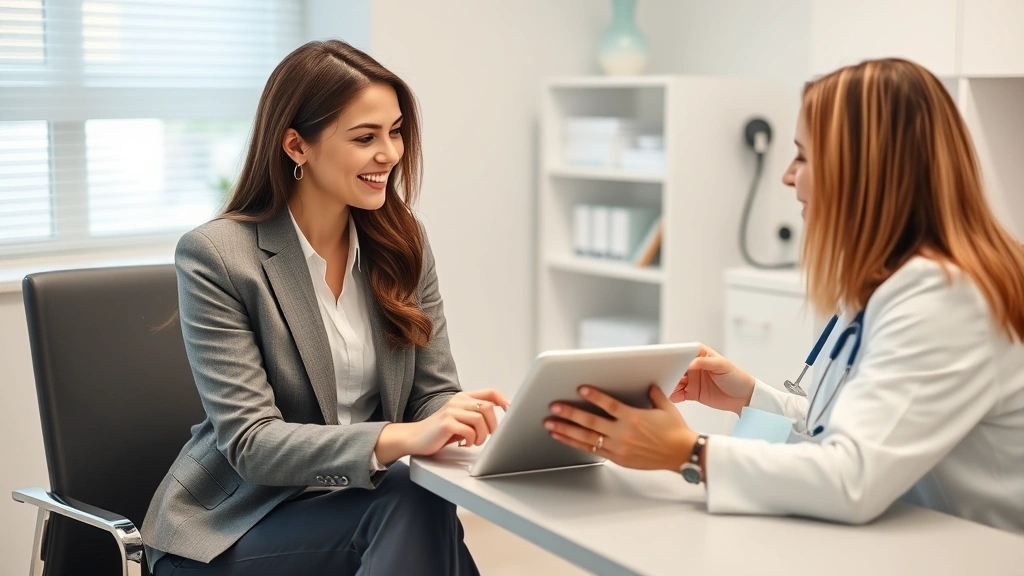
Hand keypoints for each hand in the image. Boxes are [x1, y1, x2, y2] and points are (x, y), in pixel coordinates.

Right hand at [403, 389, 509, 456]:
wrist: (414, 438)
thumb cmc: (438, 432)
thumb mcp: (459, 420)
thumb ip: (474, 416)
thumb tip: (498, 422)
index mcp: (463, 398)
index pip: (490, 392)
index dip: (504, 401)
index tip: (510, 412)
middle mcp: (457, 401)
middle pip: (488, 407)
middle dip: (493, 425)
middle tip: (489, 436)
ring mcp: (451, 411)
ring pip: (480, 419)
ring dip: (482, 435)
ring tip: (474, 441)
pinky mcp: (446, 423)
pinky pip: (468, 431)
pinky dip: (470, 440)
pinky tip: (464, 443)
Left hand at [545, 385, 695, 471]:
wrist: (682, 455)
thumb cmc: (675, 432)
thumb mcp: (666, 407)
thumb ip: (653, 394)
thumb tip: (647, 384)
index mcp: (634, 417)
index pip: (609, 405)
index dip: (593, 396)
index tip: (580, 388)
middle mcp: (624, 433)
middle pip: (591, 422)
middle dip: (570, 414)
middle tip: (554, 407)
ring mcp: (619, 447)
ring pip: (587, 438)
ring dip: (566, 430)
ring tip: (550, 424)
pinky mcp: (618, 458)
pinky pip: (592, 450)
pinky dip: (575, 444)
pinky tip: (564, 438)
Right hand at [671, 344, 754, 415]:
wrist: (744, 397)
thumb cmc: (736, 377)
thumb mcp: (722, 365)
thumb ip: (705, 363)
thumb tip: (690, 363)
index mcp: (699, 355)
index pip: (681, 353)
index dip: (672, 356)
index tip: (664, 361)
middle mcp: (692, 366)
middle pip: (675, 368)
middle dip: (667, 372)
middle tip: (660, 376)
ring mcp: (691, 380)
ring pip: (674, 381)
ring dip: (668, 384)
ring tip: (663, 388)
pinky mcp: (692, 393)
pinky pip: (678, 394)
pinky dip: (673, 395)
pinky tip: (670, 397)